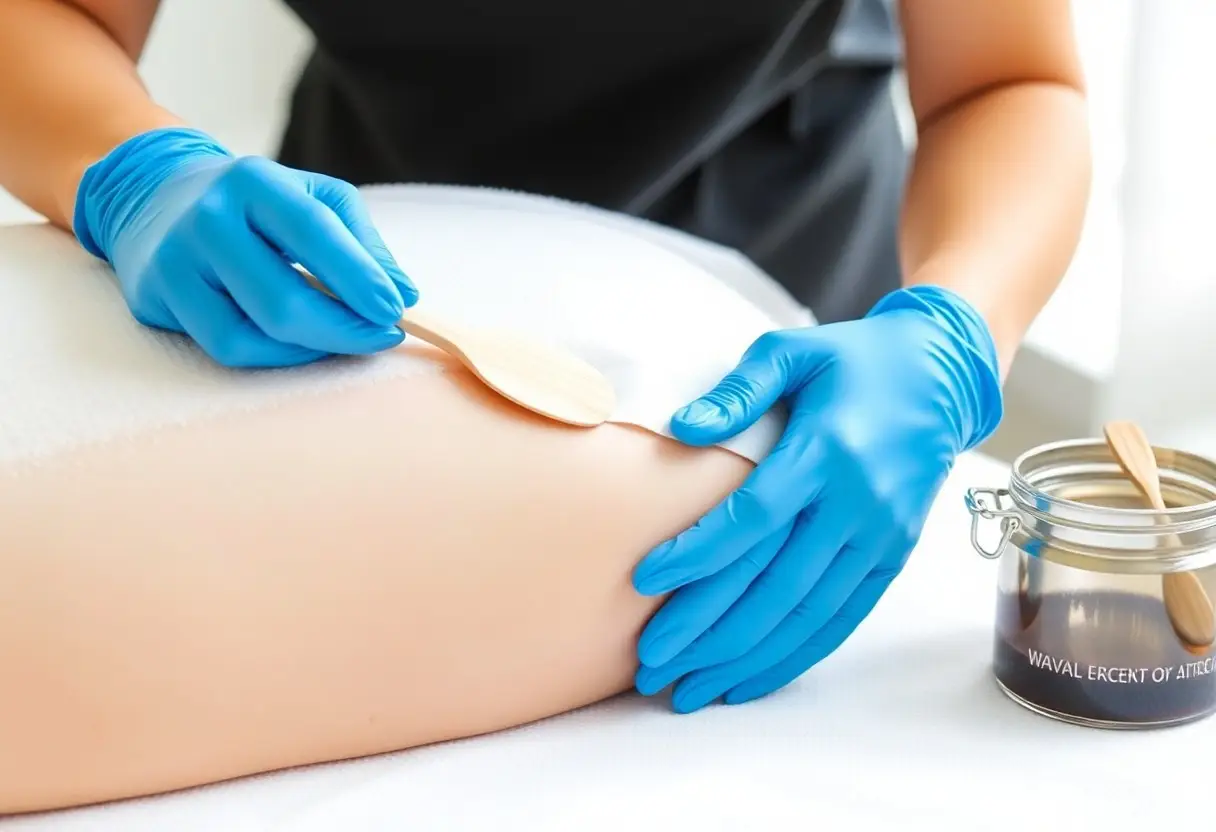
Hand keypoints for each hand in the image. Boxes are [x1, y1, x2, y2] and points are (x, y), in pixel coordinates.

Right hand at [73, 127, 416, 366]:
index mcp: (253, 181)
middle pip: (282, 300)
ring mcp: (175, 262)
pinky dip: (275, 355)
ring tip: (344, 338)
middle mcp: (207, 219)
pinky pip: (226, 347)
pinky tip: (302, 342)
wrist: (158, 196)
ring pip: (249, 335)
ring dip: (311, 349)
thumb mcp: (316, 199)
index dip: (359, 277)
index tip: (395, 309)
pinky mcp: (156, 298)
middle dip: (344, 329)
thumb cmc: (259, 204)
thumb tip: (404, 293)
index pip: (312, 232)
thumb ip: (364, 242)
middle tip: (382, 335)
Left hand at [630, 285, 1002, 711]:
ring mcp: (879, 537)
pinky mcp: (890, 558)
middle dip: (707, 628)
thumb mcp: (791, 352)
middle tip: (650, 661)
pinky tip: (747, 681)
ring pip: (804, 613)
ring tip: (687, 689)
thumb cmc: (850, 362)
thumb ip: (738, 390)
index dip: (698, 553)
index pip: (754, 516)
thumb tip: (682, 427)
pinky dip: (792, 657)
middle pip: (773, 581)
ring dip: (743, 657)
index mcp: (827, 451)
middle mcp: (857, 504)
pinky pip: (839, 620)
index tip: (644, 580)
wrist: (939, 379)